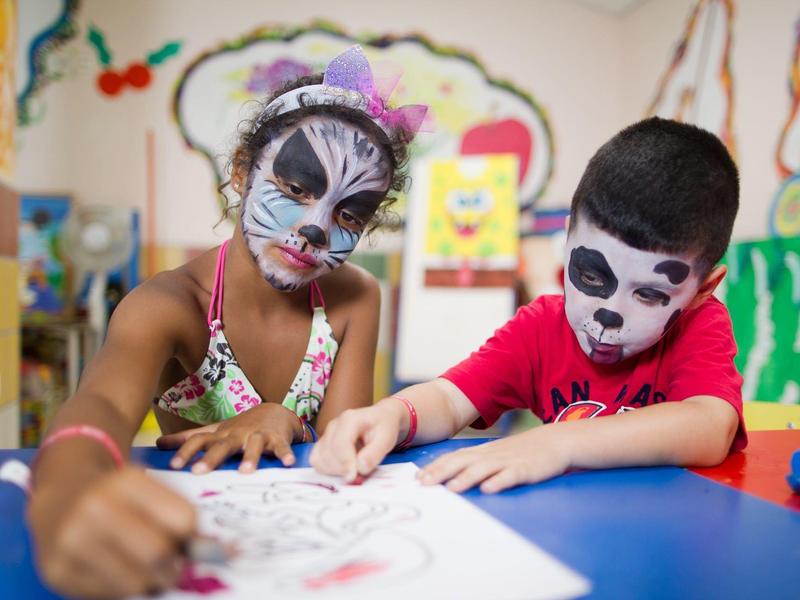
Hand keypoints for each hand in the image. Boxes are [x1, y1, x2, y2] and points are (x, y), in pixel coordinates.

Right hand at [28, 466, 195, 598]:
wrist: (61, 496)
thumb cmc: (117, 496)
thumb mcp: (148, 490)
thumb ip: (180, 516)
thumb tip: (214, 553)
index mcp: (126, 481)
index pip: (183, 519)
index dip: (194, 538)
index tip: (190, 544)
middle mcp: (95, 507)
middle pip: (158, 553)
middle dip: (174, 568)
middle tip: (173, 569)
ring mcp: (72, 540)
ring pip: (136, 582)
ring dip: (150, 583)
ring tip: (146, 570)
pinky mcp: (57, 570)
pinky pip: (110, 594)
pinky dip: (123, 589)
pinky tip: (118, 572)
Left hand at [156, 402, 303, 472]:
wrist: (275, 412)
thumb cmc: (240, 427)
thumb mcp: (215, 431)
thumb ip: (188, 438)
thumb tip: (157, 444)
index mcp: (220, 435)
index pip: (199, 441)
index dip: (185, 452)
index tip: (173, 467)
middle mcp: (237, 435)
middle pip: (222, 445)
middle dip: (211, 458)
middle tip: (198, 472)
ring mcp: (257, 436)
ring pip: (253, 445)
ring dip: (250, 457)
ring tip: (246, 471)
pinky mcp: (277, 439)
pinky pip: (281, 447)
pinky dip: (285, 454)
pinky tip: (288, 463)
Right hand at [310, 400, 405, 481]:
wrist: (379, 418)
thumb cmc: (383, 427)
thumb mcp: (387, 439)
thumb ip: (374, 454)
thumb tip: (360, 468)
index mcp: (350, 419)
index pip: (340, 444)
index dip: (345, 464)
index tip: (354, 477)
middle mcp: (334, 425)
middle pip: (327, 453)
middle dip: (341, 469)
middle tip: (358, 474)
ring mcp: (326, 433)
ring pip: (319, 458)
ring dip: (334, 471)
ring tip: (352, 469)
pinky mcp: (323, 442)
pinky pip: (316, 460)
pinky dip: (327, 469)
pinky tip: (342, 469)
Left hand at [418, 426, 571, 493]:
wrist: (555, 441)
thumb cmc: (522, 451)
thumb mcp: (496, 454)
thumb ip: (476, 463)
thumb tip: (451, 476)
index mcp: (482, 452)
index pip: (454, 458)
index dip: (435, 467)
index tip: (418, 478)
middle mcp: (491, 455)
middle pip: (463, 462)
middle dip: (442, 472)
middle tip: (423, 484)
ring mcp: (508, 461)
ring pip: (484, 468)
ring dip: (466, 478)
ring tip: (451, 489)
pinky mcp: (526, 469)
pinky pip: (511, 475)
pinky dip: (499, 481)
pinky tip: (489, 489)